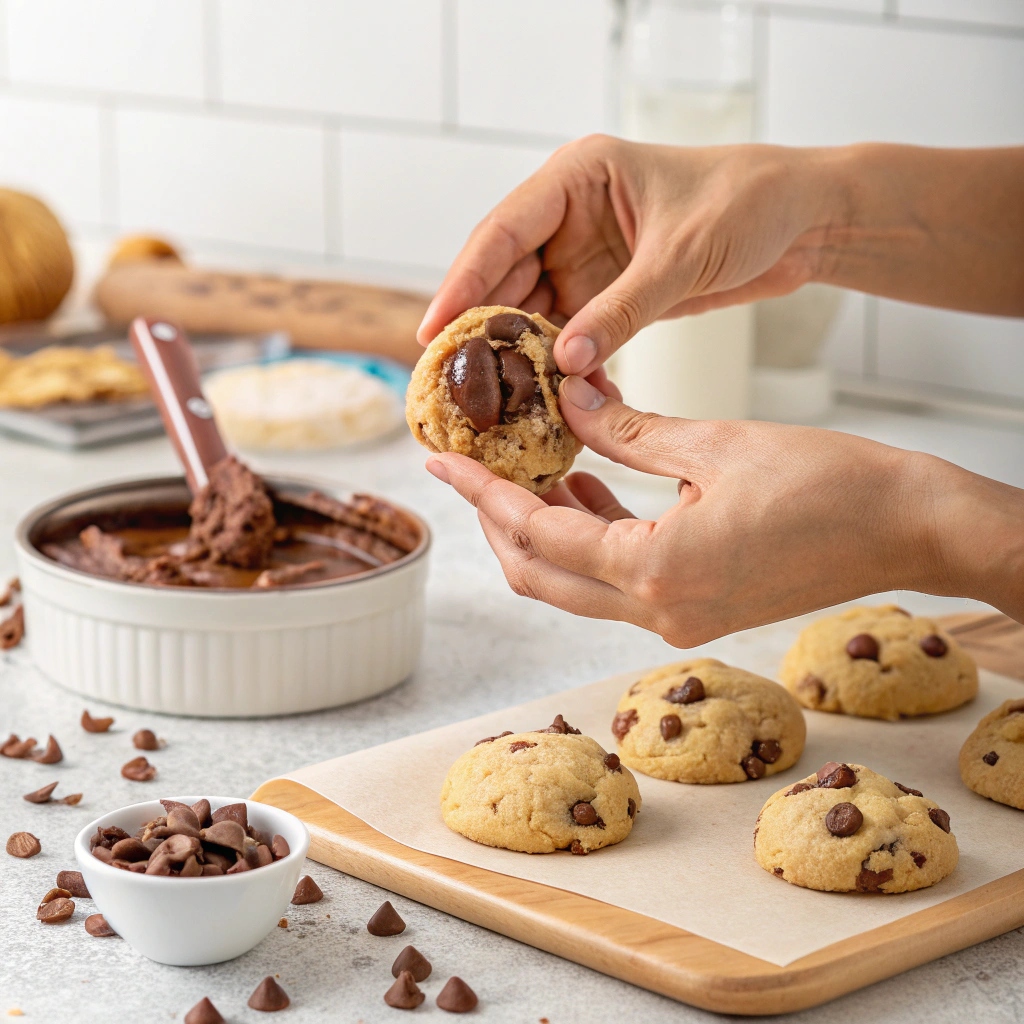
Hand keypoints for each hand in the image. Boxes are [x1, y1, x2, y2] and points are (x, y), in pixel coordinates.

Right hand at [417, 140, 1023, 375]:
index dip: (462, 283)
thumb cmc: (749, 204)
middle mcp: (572, 217)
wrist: (803, 220)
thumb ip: (622, 309)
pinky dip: (566, 366)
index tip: (433, 331)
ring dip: (521, 357)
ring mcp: (588, 258)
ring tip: (499, 404)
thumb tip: (564, 361)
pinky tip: (559, 402)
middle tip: (455, 383)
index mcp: (577, 178)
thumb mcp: (682, 256)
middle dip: (483, 330)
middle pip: (506, 277)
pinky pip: (573, 333)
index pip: (501, 232)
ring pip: (535, 312)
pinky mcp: (611, 293)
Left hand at [424, 376, 1023, 643]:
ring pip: (574, 583)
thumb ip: (628, 428)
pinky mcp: (696, 610)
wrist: (908, 527)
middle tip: (473, 466)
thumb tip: (570, 398)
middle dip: (497, 520)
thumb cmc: (829, 481)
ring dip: (541, 530)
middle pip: (539, 574)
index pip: (536, 531)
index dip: (481, 492)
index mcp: (654, 570)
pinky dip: (586, 541)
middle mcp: (656, 610)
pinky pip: (614, 582)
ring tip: (527, 467)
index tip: (440, 458)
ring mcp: (676, 619)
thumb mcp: (715, 442)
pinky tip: (584, 488)